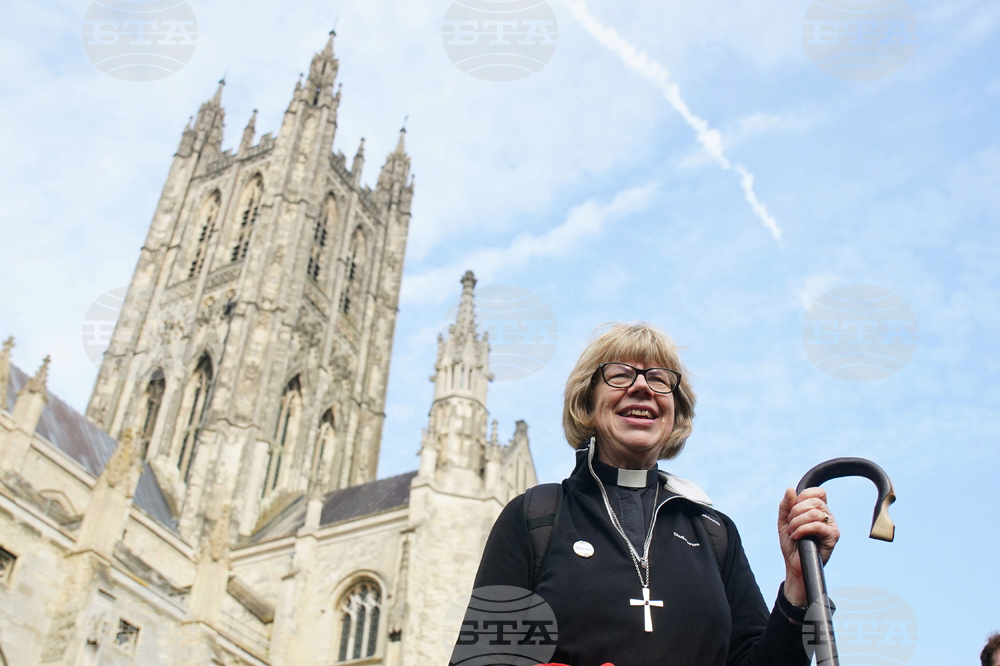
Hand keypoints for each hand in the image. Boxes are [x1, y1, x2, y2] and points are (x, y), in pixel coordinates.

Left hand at [777, 487, 839, 606]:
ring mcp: (832, 526)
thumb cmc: (791, 543)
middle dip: (795, 512)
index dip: (804, 496)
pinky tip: (796, 536)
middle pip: (814, 501)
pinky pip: (817, 526)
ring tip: (792, 532)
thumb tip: (790, 489)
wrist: (794, 564)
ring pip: (814, 513)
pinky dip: (802, 529)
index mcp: (818, 509)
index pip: (818, 492)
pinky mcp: (833, 537)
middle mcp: (828, 516)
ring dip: (797, 522)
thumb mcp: (784, 521)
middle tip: (790, 525)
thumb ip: (786, 505)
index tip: (793, 509)